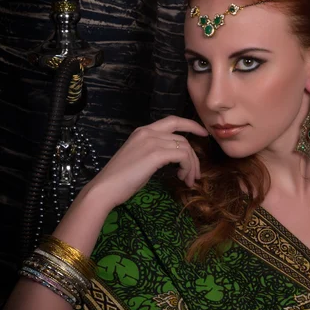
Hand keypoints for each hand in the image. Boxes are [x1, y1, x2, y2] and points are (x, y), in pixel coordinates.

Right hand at [84, 116, 207, 209]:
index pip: (173, 121)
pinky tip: (182, 178)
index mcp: (143, 131)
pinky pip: (182, 157)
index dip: (191, 125)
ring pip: (185, 149)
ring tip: (188, 180)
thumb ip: (155, 152)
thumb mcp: (140, 159)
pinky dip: (187, 168)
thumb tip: (175, 159)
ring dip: (191, 166)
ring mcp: (152, 141)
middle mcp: (148, 132)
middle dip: (194, 157)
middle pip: (183, 139)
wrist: (105, 188)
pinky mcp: (156, 154)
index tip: (204, 133)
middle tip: (194, 175)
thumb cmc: (120, 179)